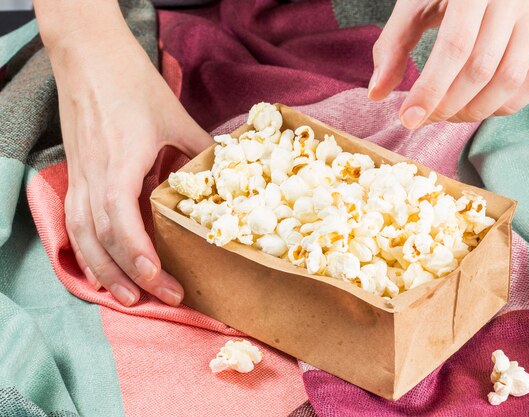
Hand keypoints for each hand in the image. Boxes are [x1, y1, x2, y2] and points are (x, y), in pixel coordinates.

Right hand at [39, 1, 210, 306]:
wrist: (90, 57)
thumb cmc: (132, 84)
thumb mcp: (175, 117)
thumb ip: (201, 152)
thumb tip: (226, 178)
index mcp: (119, 163)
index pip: (120, 219)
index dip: (136, 252)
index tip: (157, 277)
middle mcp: (93, 177)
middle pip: (103, 239)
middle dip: (130, 275)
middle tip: (161, 299)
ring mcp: (79, 178)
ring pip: (83, 237)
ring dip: (104, 271)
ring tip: (127, 299)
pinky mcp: (74, 176)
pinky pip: (74, 223)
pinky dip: (86, 252)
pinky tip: (100, 271)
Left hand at [368, 0, 528, 127]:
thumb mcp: (416, 3)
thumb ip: (394, 44)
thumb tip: (377, 93)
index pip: (455, 48)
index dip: (431, 90)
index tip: (408, 119)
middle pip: (481, 70)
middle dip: (447, 105)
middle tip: (424, 117)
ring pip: (509, 81)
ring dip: (473, 110)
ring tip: (448, 112)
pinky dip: (502, 106)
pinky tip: (477, 105)